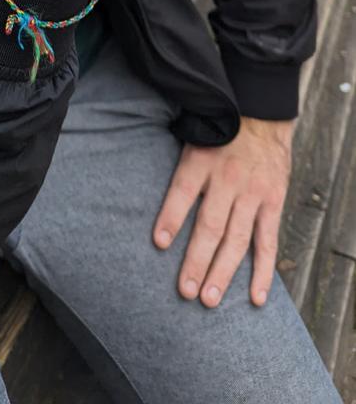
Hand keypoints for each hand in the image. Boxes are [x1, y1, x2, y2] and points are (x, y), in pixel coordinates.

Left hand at [153, 117, 294, 307]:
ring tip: (209, 300)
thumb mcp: (191, 135)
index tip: (159, 243)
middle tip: (185, 291)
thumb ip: (176, 165)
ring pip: (236, 239)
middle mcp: (227, 179)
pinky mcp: (273, 201)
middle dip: (197, 261)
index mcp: (201, 159)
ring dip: (222, 272)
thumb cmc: (216, 130)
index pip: (183, 190)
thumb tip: (141, 191)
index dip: (171, 217)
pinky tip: (255, 297)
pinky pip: (267, 241)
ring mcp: (252, 192)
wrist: (260, 114)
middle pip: (210, 226)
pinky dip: (263, 271)